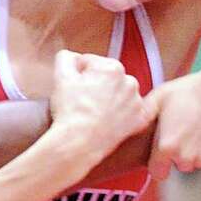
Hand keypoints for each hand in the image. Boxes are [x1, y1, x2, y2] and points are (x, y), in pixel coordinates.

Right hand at [49, 50, 154, 169]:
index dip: (78, 74)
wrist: (79, 143)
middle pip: (107, 78)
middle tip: (82, 101)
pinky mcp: (140, 120)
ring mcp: (137, 102)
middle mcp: (130, 81)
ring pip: (119, 94)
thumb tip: (71, 57)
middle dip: (95, 85)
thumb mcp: (61, 77)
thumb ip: (65, 58)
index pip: (91, 63)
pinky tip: (109, 120)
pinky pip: (131, 112)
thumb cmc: (70, 111)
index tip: (73, 88)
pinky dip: (122, 115)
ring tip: (93, 112)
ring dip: (108, 99)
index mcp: (112, 67)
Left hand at [145, 66, 200, 179]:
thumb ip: (144, 115)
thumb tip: (132, 124)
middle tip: (187, 128)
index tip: (164, 151)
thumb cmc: (194, 90)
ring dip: (200, 150)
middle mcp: (188, 158)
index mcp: (168, 147)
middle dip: (182, 152)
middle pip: (181, 165)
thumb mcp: (161, 97)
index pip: (158, 172)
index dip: (160, 162)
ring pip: (200, 161)